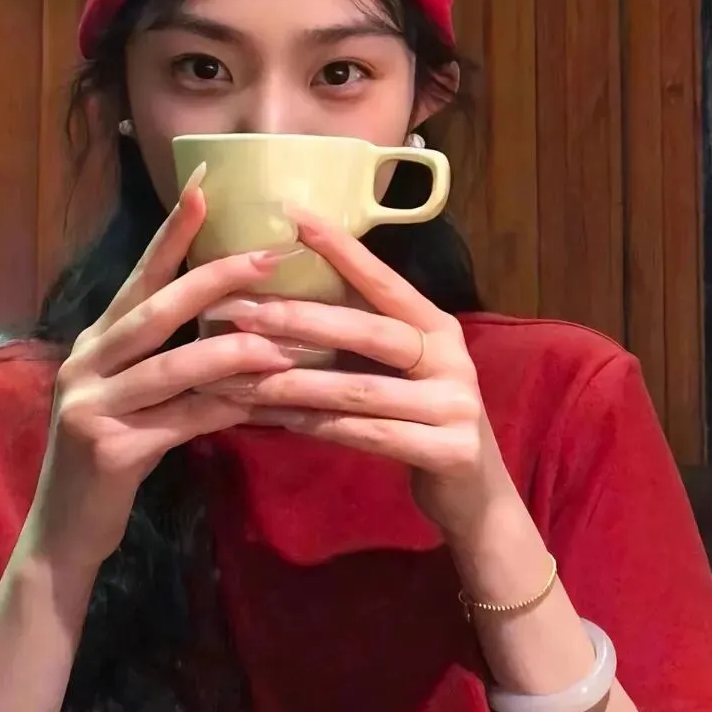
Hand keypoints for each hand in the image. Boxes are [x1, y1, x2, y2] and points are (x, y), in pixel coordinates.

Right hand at [22, 171, 298, 573]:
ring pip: (171, 365)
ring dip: (233, 351)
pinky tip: (263, 400)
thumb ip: (165, 356)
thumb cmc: (110, 452)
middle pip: (155, 310)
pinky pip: (180, 419)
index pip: (139, 276)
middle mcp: (86, 363)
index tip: (206, 187)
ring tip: (285, 341)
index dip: (172, 232)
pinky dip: (224, 407)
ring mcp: (92, 406)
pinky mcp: (109, 450)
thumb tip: (236, 321)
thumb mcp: (131, 395)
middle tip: (269, 255)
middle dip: (214, 279)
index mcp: (95, 342)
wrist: (65, 528)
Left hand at [200, 209, 518, 542]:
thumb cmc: (423, 419)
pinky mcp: (449, 450)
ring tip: (237, 377)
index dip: (343, 249)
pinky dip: (314, 426)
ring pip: (358, 390)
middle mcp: (452, 357)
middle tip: (241, 312)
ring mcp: (455, 405)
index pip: (385, 281)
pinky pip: (366, 435)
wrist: (474, 494)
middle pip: (369, 331)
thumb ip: (361, 336)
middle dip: (300, 320)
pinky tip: (272, 419)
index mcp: (438, 327)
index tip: (295, 217)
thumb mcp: (401, 370)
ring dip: (291, 384)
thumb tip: (284, 297)